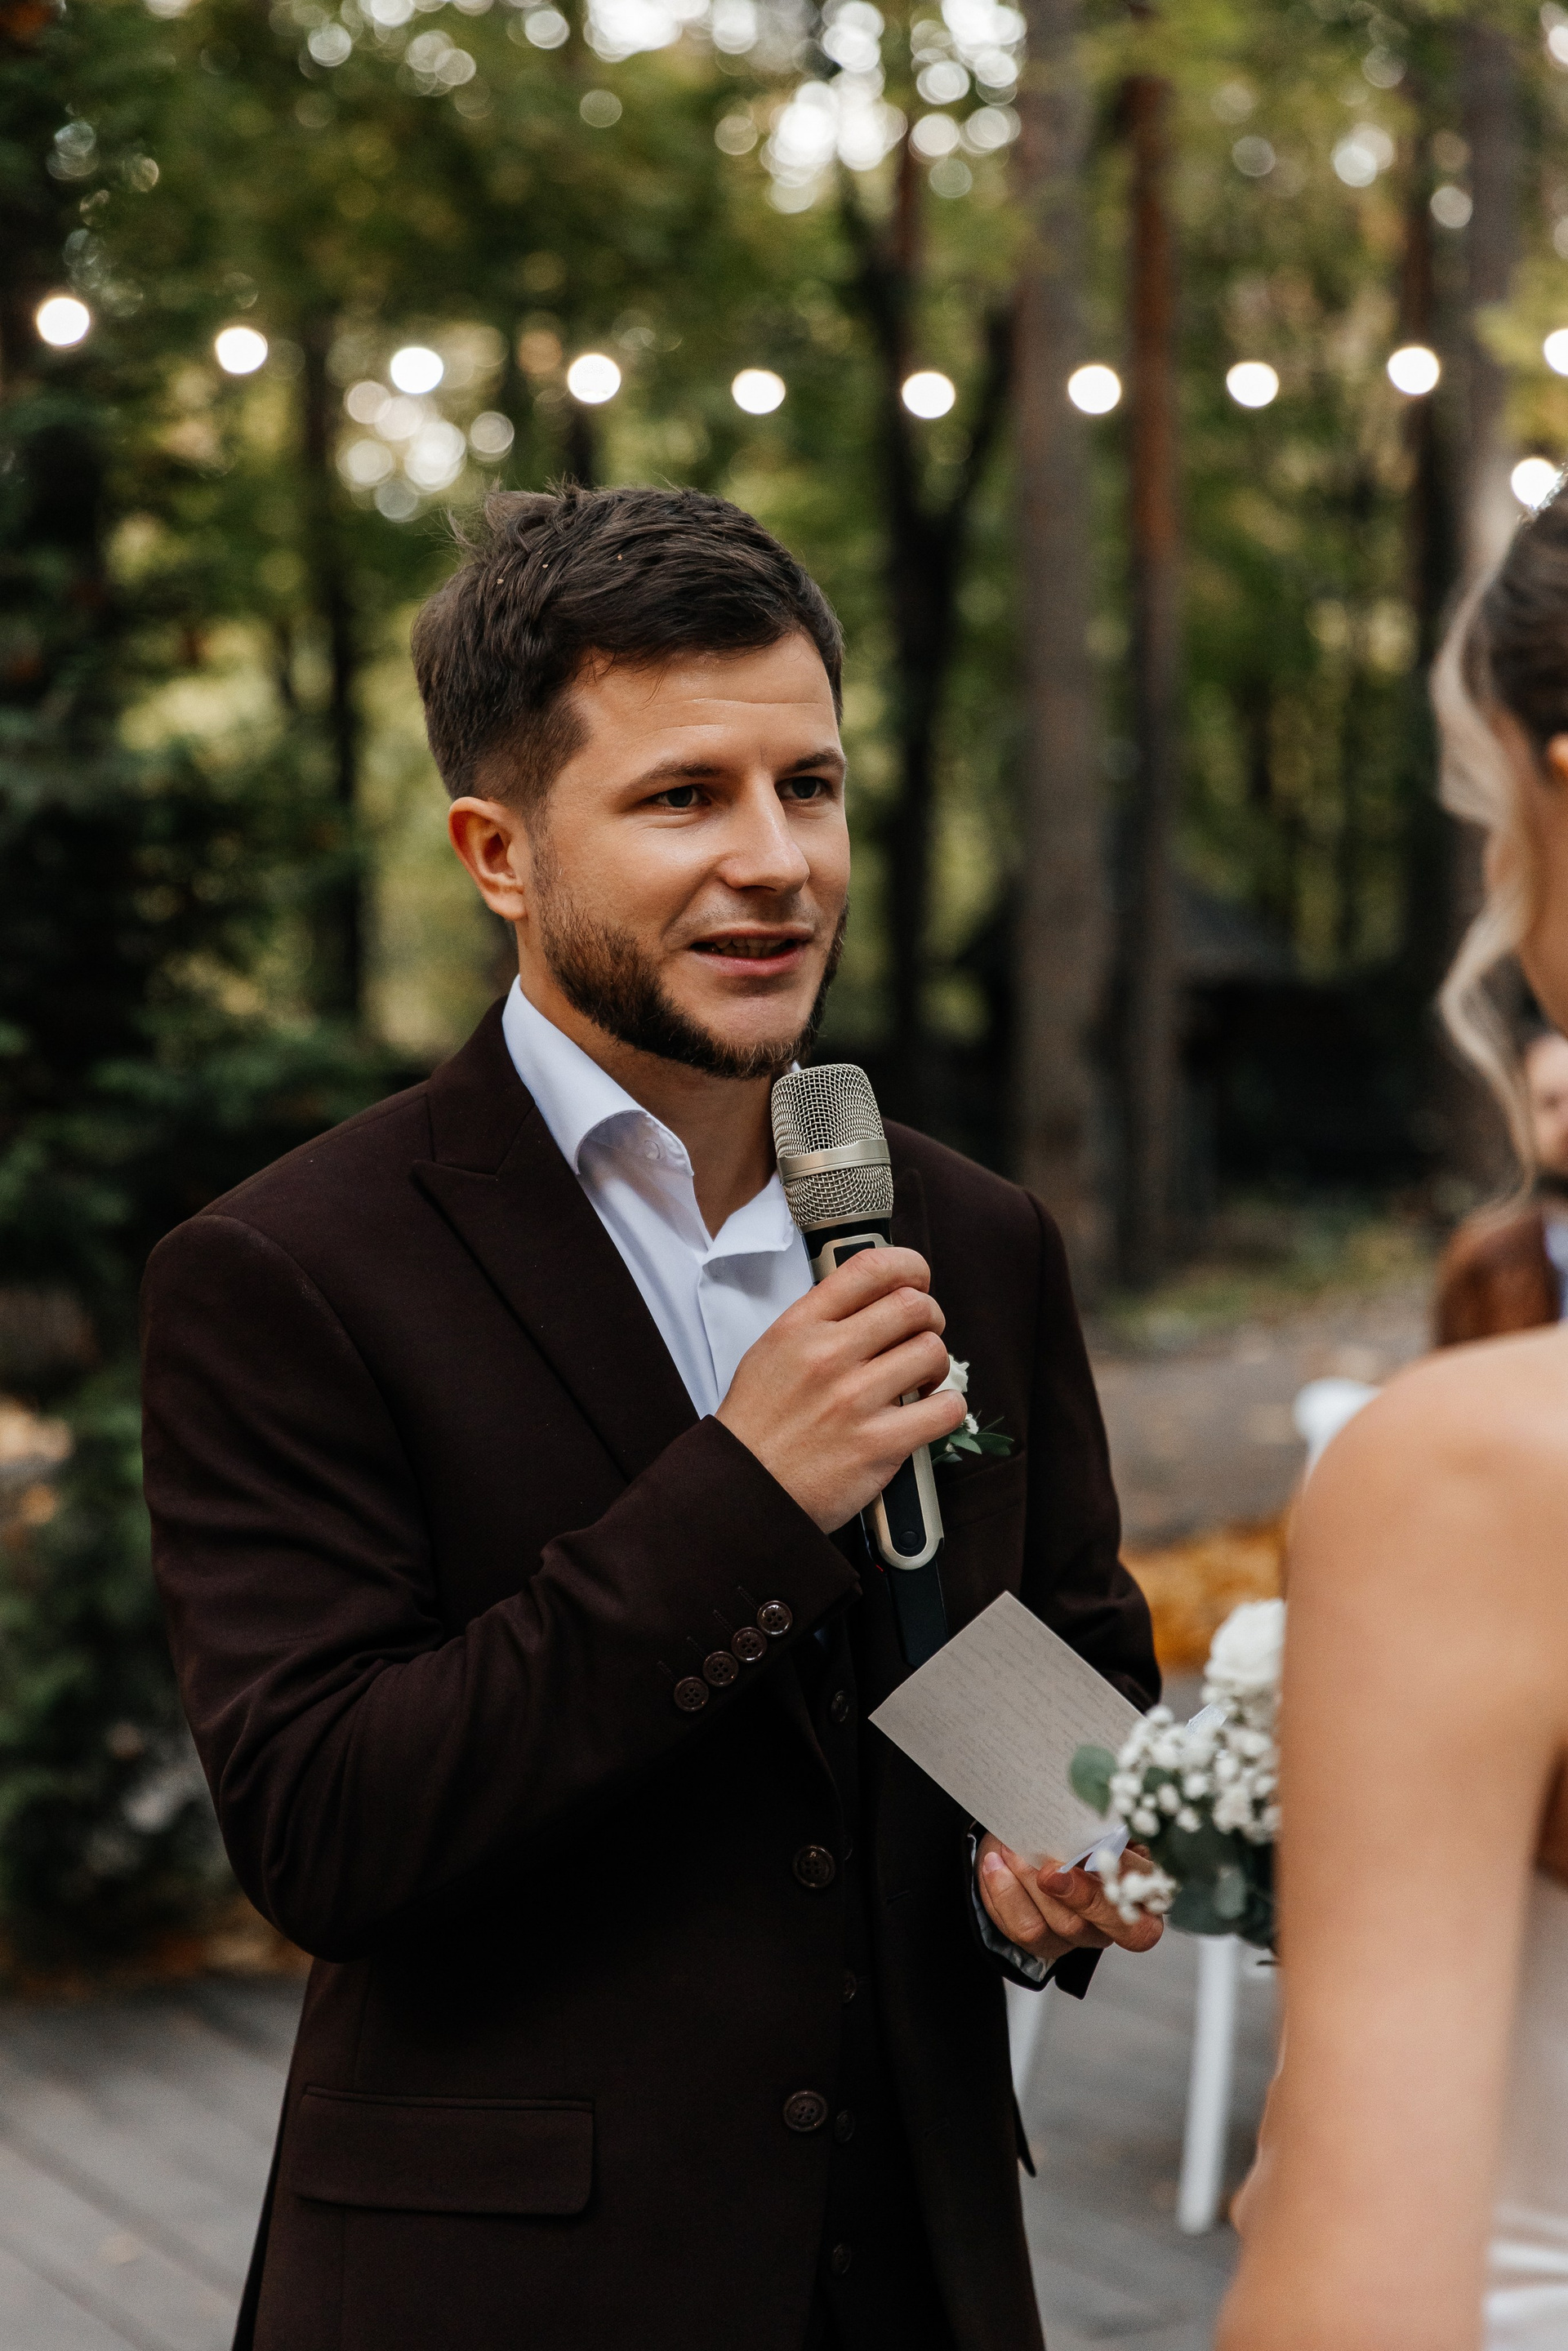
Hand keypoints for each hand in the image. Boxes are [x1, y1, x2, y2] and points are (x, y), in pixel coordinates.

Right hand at [716, 1245, 966, 1531]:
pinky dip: (948, 1407)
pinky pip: (945, 1409)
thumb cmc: (760, 1424)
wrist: (744, 1490)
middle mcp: (828, 1356)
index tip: (918, 1279)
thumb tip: (875, 1299)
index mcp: (800, 1326)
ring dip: (937, 1365)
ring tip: (920, 1380)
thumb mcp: (772, 1352)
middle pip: (913, 1306)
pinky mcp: (878, 1444)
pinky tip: (929, 1412)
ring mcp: (854, 1400)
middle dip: (930, 1318)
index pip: (870, 1268)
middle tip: (921, 1337)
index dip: (909, 1266)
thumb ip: (820, 1322)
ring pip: (932, 1353)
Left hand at [977, 1832, 1164, 1966]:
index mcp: (1142, 1884)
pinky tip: (995, 1865)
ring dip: (1033, 1883)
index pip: (1153, 1894)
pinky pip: (1028, 1930)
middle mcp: (1119, 1918)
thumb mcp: (1088, 1820)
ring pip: (1066, 1924)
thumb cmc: (1065, 1825)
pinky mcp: (1046, 1944)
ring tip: (1012, 1850)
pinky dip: (1007, 1894)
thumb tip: (1096, 1816)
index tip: (1097, 1852)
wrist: (1022, 1839)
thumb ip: (1099, 1823)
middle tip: (1049, 1869)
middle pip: (1118, 1926)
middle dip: (1082, 1896)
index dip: (1128, 1880)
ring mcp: (1083, 1935)